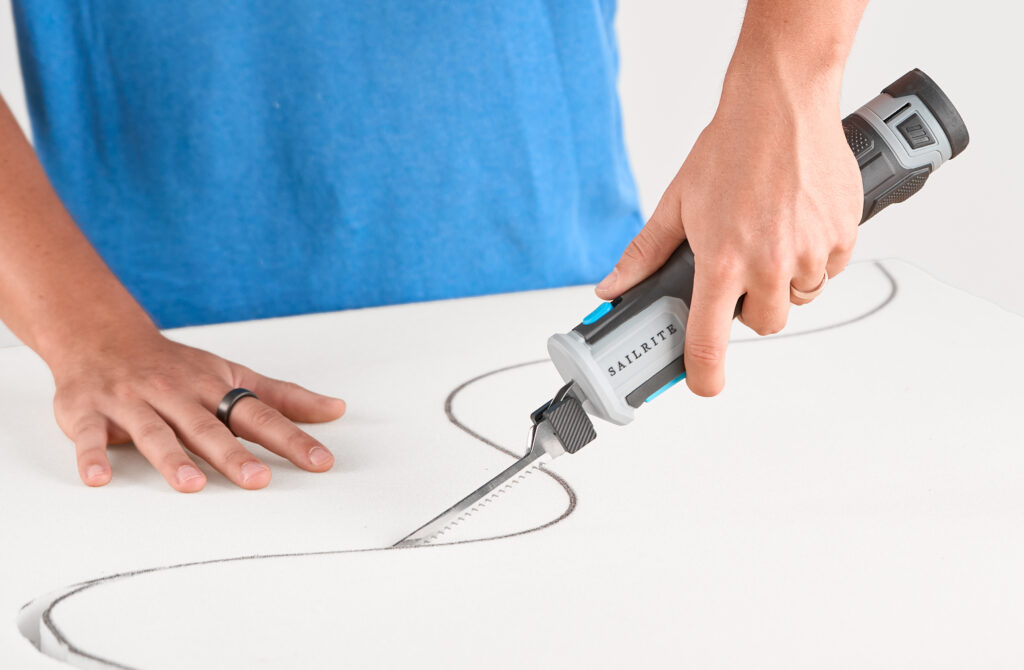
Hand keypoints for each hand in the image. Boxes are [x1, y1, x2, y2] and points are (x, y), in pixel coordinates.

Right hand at [50, 327, 345, 490]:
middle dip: (233, 454)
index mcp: (214, 389)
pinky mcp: (89, 411)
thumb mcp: (233, 375)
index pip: (260, 416)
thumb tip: (336, 410)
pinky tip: (99, 478)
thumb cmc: (176, 366)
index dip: (292, 439)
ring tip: (191, 484)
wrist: (102, 335)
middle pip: (209, 428)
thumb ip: (283, 399)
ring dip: (172, 458)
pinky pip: (90, 435)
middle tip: (257, 481)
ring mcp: (133, 402)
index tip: (320, 462)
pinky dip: (92, 455)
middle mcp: (177, 394)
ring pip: (154, 432)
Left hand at [595, 71, 861, 396]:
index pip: (711, 339)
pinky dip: (814, 258)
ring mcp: (811, 251)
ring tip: (767, 238)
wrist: (781, 104)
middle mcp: (770, 263)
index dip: (704, 373)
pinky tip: (795, 224)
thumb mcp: (676, 204)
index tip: (703, 384)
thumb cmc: (730, 148)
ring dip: (783, 282)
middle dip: (750, 308)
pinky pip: (829, 270)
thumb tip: (612, 286)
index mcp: (724, 260)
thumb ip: (644, 255)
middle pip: (764, 325)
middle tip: (740, 273)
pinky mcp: (843, 235)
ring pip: (799, 298)